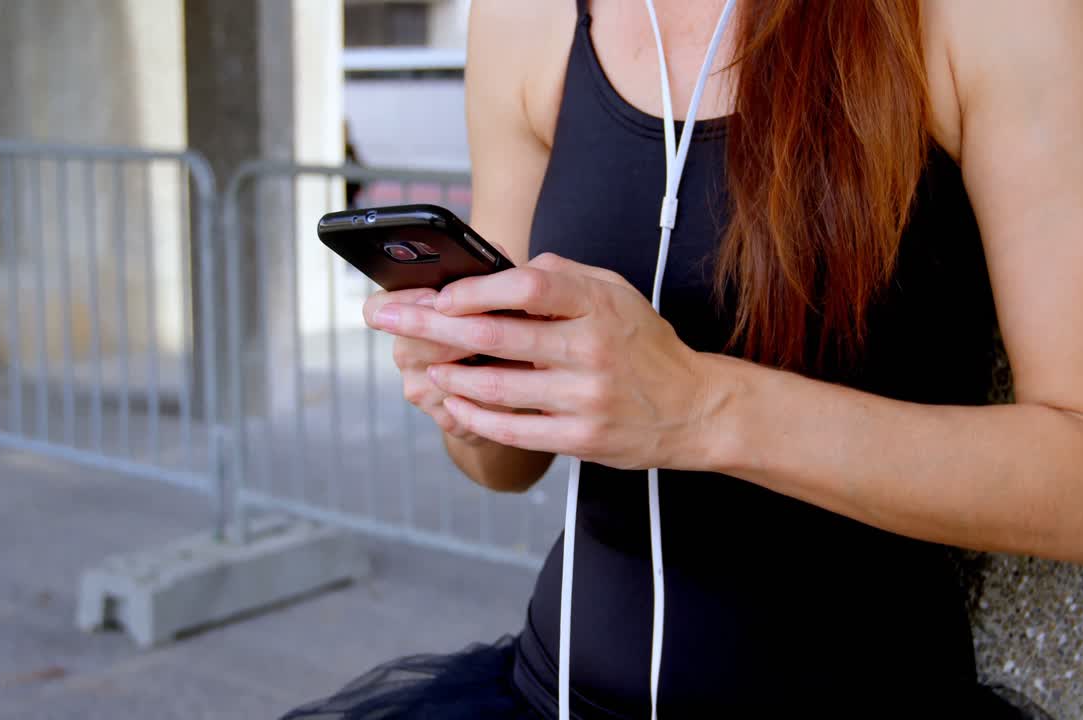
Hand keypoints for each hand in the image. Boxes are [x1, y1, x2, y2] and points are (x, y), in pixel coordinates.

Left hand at [371, 253, 713, 469]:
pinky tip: (453, 402)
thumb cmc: (644, 343)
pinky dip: (473, 415)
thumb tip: (500, 270)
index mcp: (599, 304)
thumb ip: (562, 275)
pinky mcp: (581, 437)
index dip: (475, 290)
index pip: (527, 285)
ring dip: (447, 376)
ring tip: (421, 366)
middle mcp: (592, 349)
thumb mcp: (616, 291)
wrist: (694, 408)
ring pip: (495, 388)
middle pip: (494, 336)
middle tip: (387, 319)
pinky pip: (512, 430)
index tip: (438, 295)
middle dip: (429, 326)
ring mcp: (585, 397)